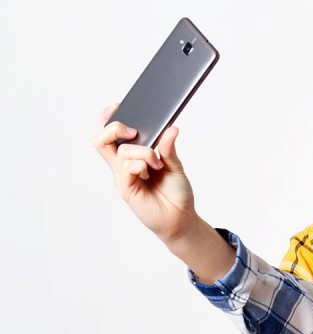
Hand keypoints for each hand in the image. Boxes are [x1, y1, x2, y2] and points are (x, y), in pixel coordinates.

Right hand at [92, 104, 196, 242]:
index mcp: (132, 157)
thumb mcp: (175, 166)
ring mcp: (123, 177)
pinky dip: (142, 164)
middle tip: (134, 131)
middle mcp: (123, 165)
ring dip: (143, 151)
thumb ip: (169, 148)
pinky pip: (126, 167)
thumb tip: (171, 127)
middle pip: (100, 139)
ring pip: (120, 151)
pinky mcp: (126, 189)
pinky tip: (152, 172)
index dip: (110, 117)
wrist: (181, 219)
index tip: (120, 105)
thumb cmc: (176, 194)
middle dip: (114, 126)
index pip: (110, 134)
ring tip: (158, 164)